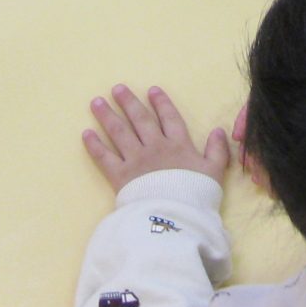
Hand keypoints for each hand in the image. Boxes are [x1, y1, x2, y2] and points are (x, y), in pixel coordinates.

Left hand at [82, 84, 229, 194]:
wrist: (174, 218)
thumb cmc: (196, 196)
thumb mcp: (214, 173)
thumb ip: (217, 151)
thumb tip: (219, 130)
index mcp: (178, 145)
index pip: (169, 118)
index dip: (161, 103)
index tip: (151, 89)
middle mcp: (154, 147)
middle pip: (140, 120)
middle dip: (128, 102)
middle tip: (117, 88)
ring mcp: (135, 160)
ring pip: (119, 133)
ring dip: (107, 116)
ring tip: (96, 102)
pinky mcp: (120, 176)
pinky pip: (104, 157)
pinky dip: (94, 145)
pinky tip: (86, 134)